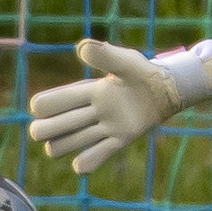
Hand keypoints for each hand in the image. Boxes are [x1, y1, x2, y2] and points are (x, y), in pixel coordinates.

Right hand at [28, 38, 211, 174]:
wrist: (168, 90)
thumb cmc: (143, 72)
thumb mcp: (126, 61)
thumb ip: (106, 55)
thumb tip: (81, 47)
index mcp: (87, 92)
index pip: (47, 103)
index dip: (43, 106)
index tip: (53, 104)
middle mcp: (90, 111)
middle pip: (47, 129)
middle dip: (46, 130)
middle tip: (70, 123)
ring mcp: (103, 128)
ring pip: (62, 145)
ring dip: (63, 146)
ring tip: (85, 136)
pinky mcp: (119, 140)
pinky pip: (93, 158)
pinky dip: (86, 163)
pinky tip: (86, 162)